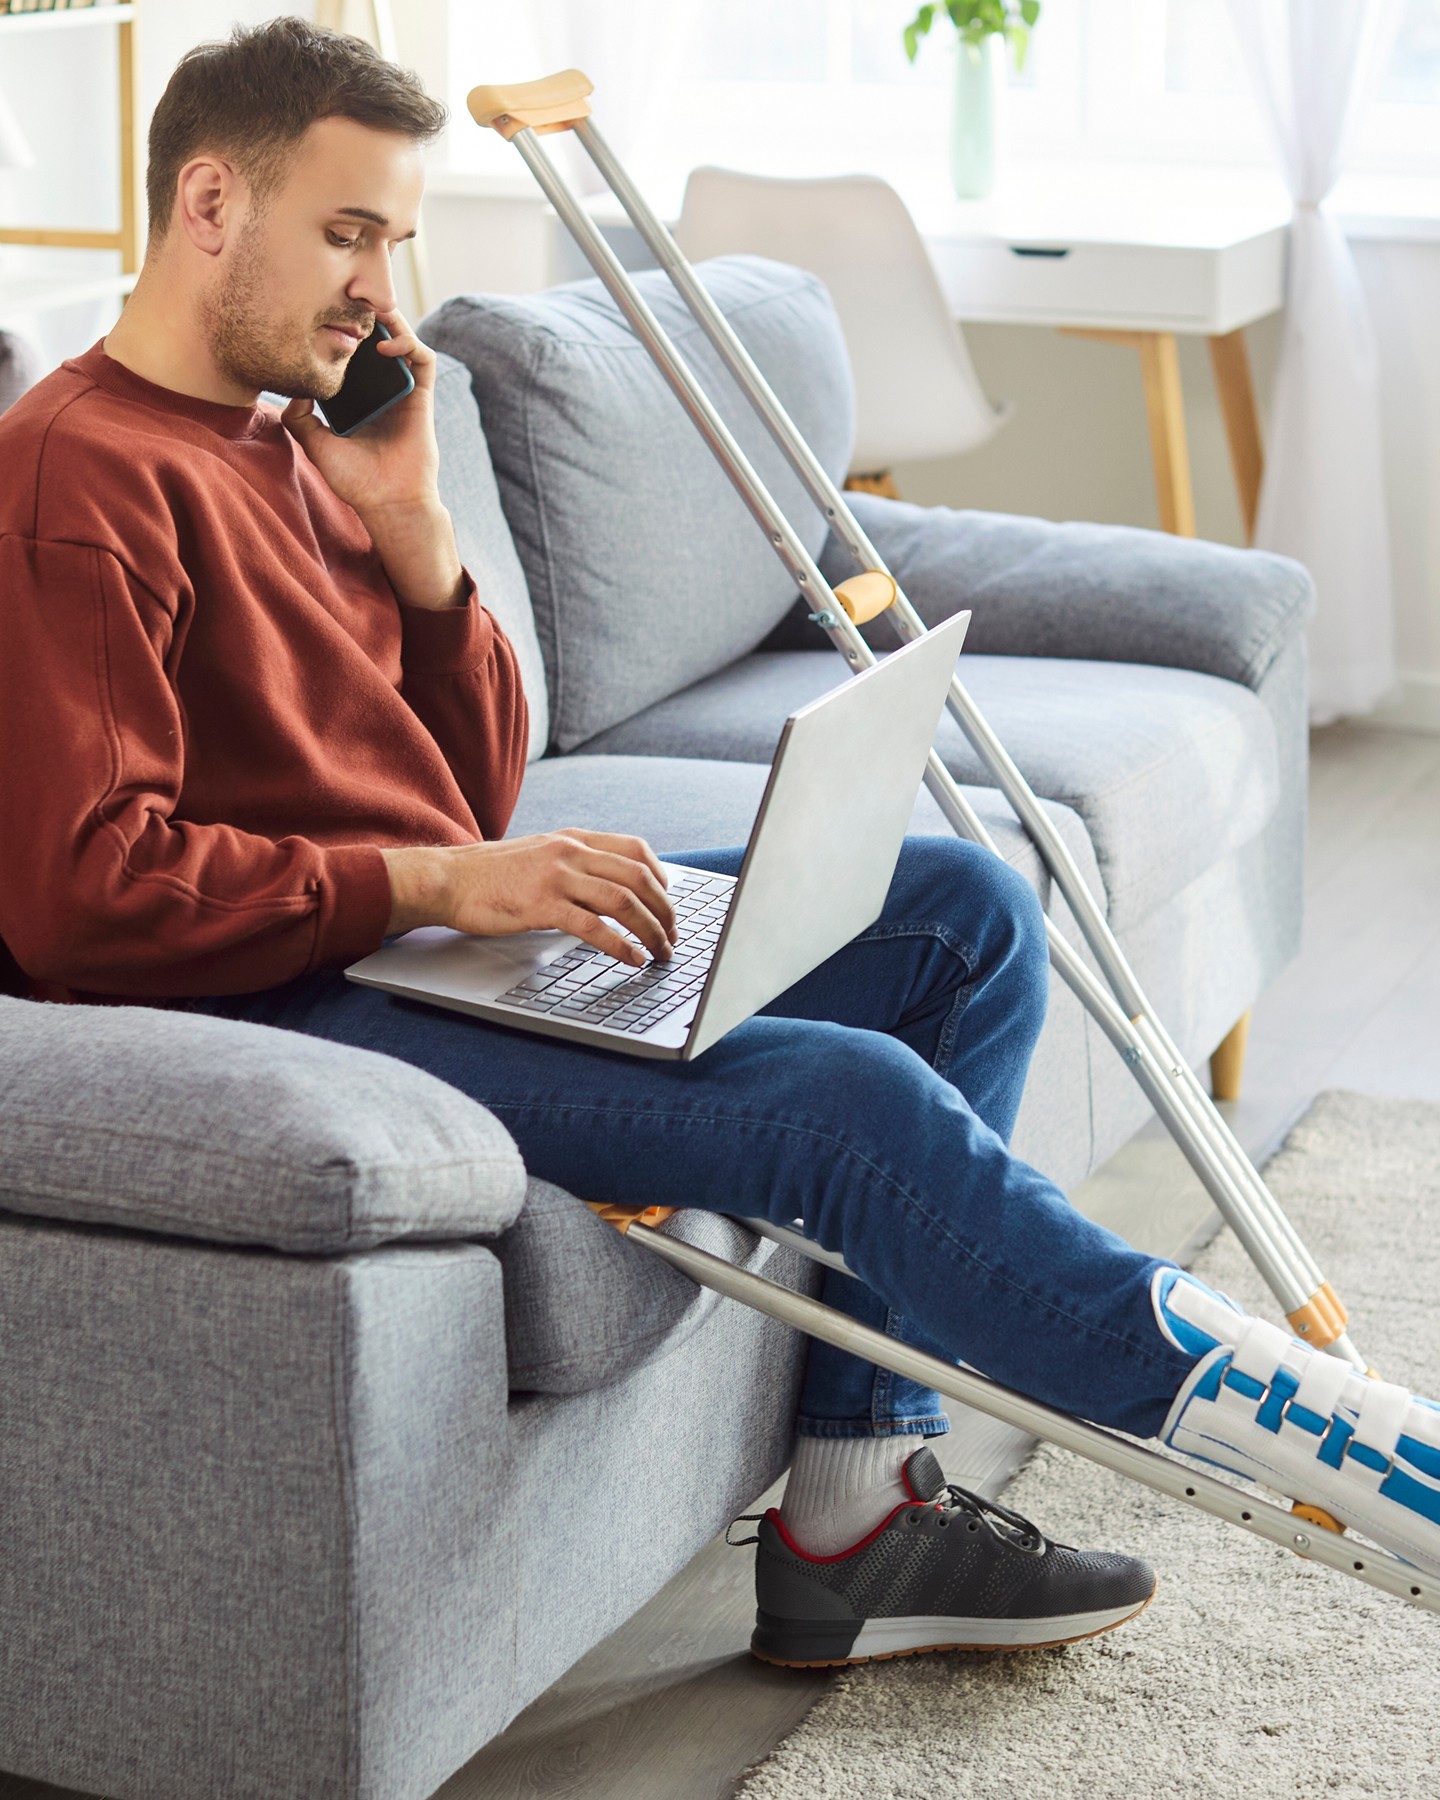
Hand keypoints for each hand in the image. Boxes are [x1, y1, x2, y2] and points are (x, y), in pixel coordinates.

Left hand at [282, 309, 463, 608]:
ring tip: (369, 311)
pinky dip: (409, 343)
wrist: (388, 503)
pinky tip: (386, 346)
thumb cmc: (356, 482)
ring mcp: (404, 393)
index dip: (343, 332)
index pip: (353, 355)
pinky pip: (423, 359)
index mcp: (359, 399)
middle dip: (366, 318)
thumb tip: (291, 392)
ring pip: (402, 341)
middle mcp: (382, 392)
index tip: (324, 315)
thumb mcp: (316, 445)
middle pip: (377, 341)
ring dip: (390, 321)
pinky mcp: (422, 397)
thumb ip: (300, 419)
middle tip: (346, 299)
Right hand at [382, 831, 678, 966]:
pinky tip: (631, 958)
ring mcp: (556, 876)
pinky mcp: (541, 905)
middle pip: (639, 876)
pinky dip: (620, 945)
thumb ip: (575, 866)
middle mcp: (570, 852)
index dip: (661, 877)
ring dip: (651, 930)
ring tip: (660, 952)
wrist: (448, 879)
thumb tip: (610, 891)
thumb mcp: (540, 856)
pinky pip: (593, 926)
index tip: (668, 901)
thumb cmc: (491, 874)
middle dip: (665, 910)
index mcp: (573, 839)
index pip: (636, 849)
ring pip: (624, 900)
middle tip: (672, 936)